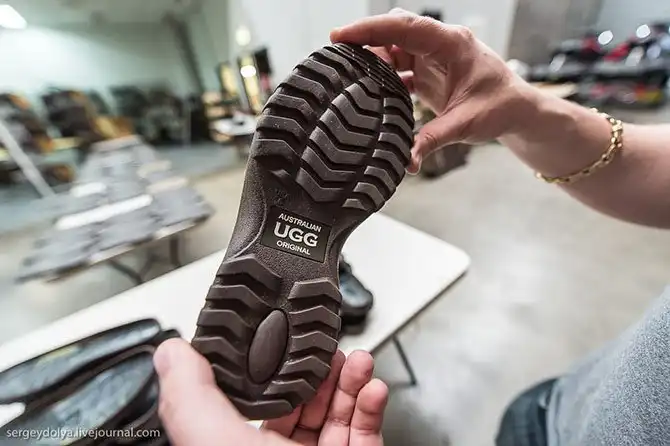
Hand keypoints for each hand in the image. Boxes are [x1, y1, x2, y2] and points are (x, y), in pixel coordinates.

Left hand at [154, 339, 387, 445]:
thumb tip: (170, 355)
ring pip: (337, 413)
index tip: (285, 342)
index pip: (255, 403)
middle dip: (319, 371)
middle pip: (302, 403)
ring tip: (356, 361)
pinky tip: (371, 388)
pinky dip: (371, 406)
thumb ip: (191, 398)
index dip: (273, 369)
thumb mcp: (216, 442)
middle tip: (329, 349)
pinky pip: (366, 432)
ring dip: (350, 381)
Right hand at [331, 8, 531, 171]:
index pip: (405, 27)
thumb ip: (433, 139)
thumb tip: (407, 160)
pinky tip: (371, 88)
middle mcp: (441, 44)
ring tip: (350, 74)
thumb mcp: (466, 124)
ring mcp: (435, 56)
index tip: (342, 35)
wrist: (518, 112)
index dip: (371, 29)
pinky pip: (401, 65)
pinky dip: (385, 73)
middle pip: (396, 31)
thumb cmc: (501, 108)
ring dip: (374, 58)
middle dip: (366, 38)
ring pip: (396, 47)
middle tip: (337, 53)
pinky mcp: (430, 71)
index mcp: (452, 44)